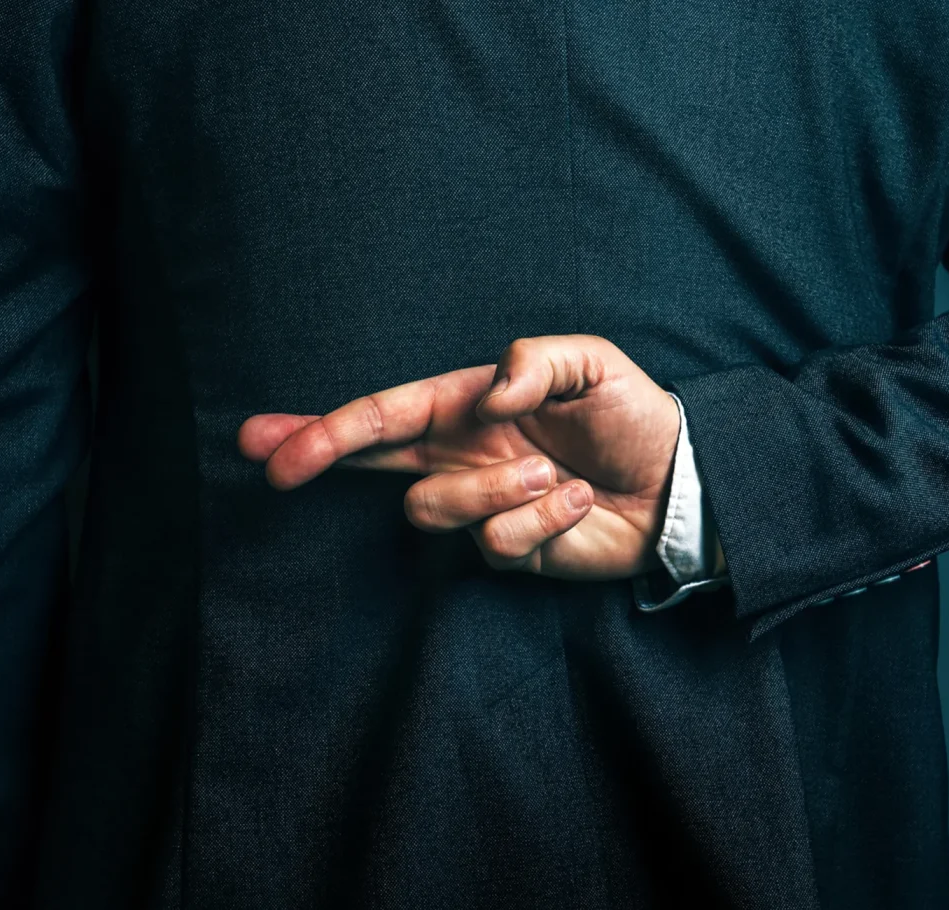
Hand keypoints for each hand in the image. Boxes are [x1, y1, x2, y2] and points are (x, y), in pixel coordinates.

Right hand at [237, 334, 682, 580]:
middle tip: (278, 468)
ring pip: (434, 511)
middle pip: (371, 463)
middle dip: (320, 456)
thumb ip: (535, 362)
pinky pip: (496, 543)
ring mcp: (482, 505)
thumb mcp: (592, 364)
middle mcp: (462, 455)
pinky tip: (578, 504)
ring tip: (553, 474)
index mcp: (468, 407)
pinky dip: (541, 518)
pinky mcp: (510, 549)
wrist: (679, 482)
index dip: (326, 427)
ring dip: (493, 489)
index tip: (270, 442)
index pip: (385, 415)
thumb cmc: (630, 416)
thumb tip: (486, 396)